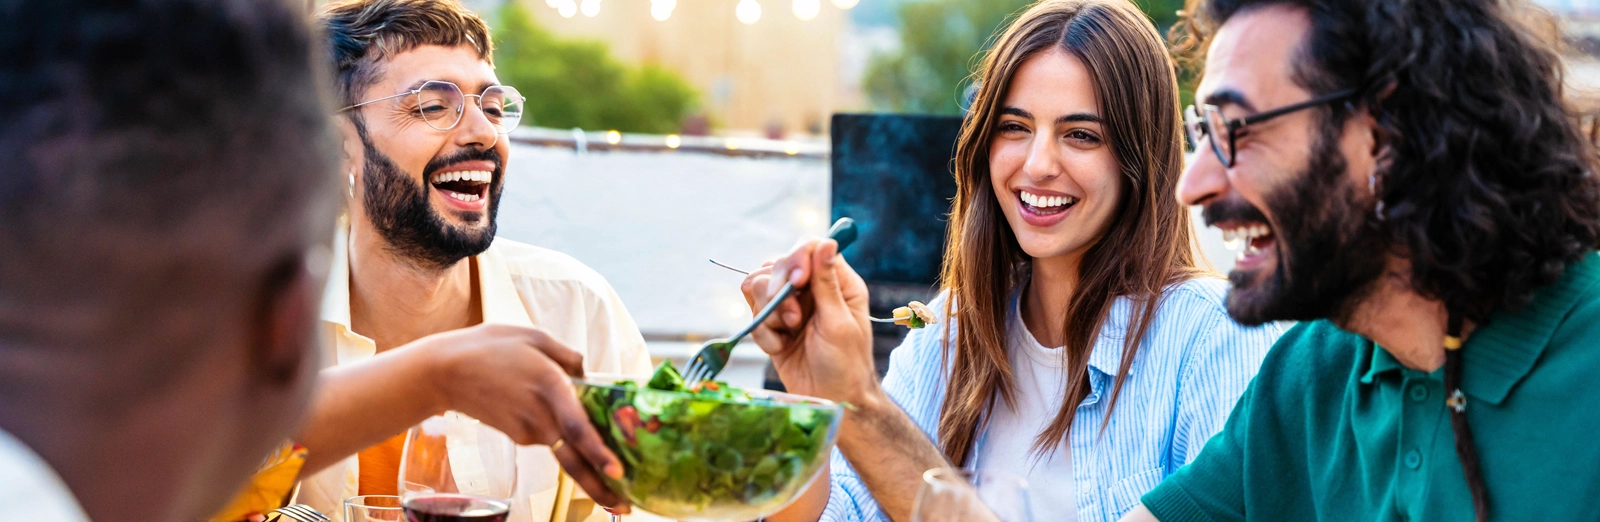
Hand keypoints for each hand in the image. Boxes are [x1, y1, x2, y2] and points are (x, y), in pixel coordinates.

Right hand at [416, 323, 628, 510]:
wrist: (443, 372)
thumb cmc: (489, 348)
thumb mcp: (534, 337)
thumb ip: (569, 356)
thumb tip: (587, 375)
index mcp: (549, 386)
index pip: (577, 428)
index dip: (599, 452)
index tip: (618, 473)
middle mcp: (540, 417)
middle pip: (574, 461)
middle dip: (601, 487)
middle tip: (626, 507)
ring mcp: (527, 431)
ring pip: (566, 446)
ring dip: (586, 453)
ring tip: (605, 452)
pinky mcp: (518, 437)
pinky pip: (550, 435)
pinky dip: (561, 432)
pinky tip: (553, 412)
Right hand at [739, 239, 878, 405]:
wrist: (830, 400)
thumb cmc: (846, 365)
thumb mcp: (839, 323)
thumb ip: (827, 283)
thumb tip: (828, 242)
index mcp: (837, 282)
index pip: (810, 247)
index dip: (797, 257)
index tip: (797, 281)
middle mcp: (811, 288)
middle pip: (778, 263)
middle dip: (779, 291)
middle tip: (794, 320)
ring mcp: (789, 304)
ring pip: (759, 284)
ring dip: (770, 312)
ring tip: (787, 333)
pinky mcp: (772, 323)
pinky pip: (752, 312)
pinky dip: (762, 331)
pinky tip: (779, 347)